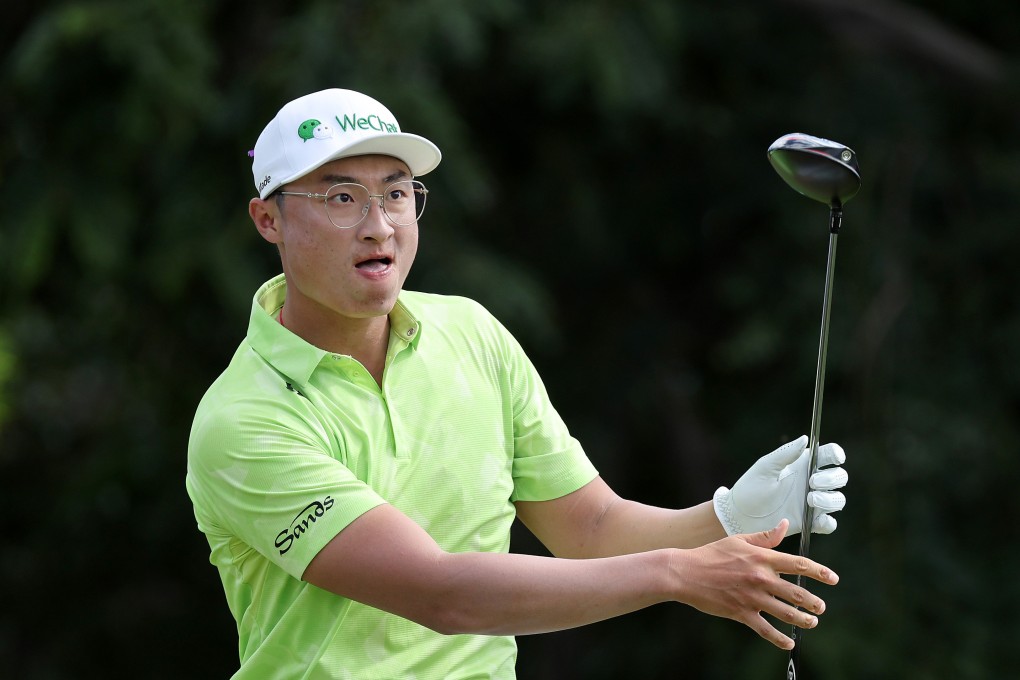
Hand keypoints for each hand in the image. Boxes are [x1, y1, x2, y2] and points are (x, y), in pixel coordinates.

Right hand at [674, 519, 838, 648]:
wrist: (685, 572)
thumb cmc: (711, 554)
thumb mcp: (738, 540)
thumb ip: (765, 536)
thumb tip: (785, 525)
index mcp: (761, 558)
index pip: (798, 564)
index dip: (820, 572)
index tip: (833, 579)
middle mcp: (760, 578)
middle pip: (796, 592)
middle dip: (814, 602)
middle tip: (821, 607)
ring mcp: (751, 597)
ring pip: (786, 612)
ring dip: (803, 620)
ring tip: (812, 623)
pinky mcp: (741, 613)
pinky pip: (765, 629)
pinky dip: (779, 639)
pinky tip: (789, 642)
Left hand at [713, 435, 845, 535]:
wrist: (740, 515)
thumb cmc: (750, 487)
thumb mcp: (766, 467)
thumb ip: (786, 453)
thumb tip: (805, 438)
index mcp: (803, 466)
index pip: (829, 456)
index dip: (836, 455)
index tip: (834, 458)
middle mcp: (812, 484)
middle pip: (839, 477)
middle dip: (831, 478)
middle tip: (812, 481)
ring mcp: (812, 504)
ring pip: (837, 500)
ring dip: (829, 499)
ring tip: (810, 499)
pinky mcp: (809, 522)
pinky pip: (829, 524)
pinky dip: (827, 522)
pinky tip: (816, 519)